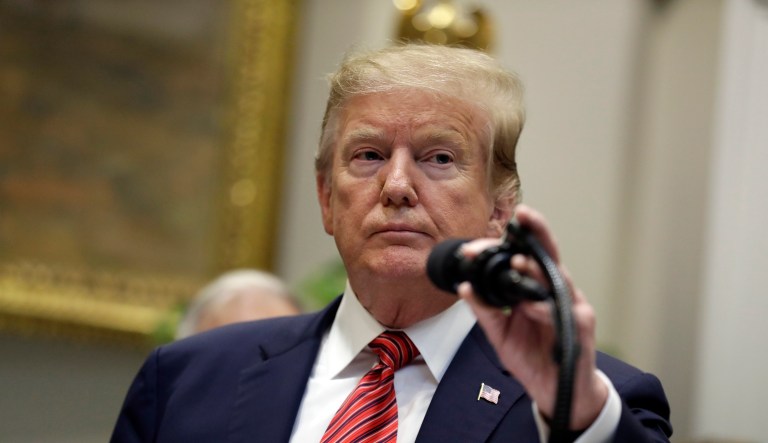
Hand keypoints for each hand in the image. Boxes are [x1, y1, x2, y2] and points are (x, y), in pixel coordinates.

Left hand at [458, 204, 607, 429]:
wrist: (556, 392)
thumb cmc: (532, 356)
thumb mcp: (500, 332)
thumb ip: (485, 309)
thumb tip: (465, 286)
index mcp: (536, 288)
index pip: (523, 256)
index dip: (505, 244)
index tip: (479, 242)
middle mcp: (555, 291)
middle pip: (547, 255)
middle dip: (537, 232)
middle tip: (523, 215)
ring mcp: (570, 307)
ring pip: (557, 280)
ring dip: (536, 270)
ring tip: (518, 261)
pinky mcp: (580, 328)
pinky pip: (562, 315)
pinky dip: (545, 309)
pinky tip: (532, 306)